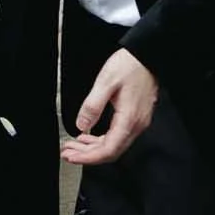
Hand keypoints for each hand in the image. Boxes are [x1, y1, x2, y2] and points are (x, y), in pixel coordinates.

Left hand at [62, 46, 157, 166]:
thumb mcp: (105, 82)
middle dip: (87, 155)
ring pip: (114, 145)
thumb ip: (92, 106)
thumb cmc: (130, 66)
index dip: (88, 158)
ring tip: (74, 146)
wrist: (146, 57)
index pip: (108, 150)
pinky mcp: (135, 117)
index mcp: (129, 120)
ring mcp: (137, 122)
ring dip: (93, 148)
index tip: (72, 157)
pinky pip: (117, 136)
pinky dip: (101, 140)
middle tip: (68, 153)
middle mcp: (136, 125)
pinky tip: (88, 136)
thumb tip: (82, 125)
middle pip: (111, 151)